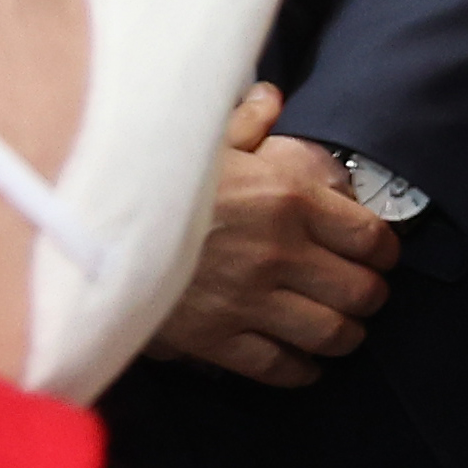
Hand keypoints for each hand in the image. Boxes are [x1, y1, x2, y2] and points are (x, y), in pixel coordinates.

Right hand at [145, 89, 391, 386]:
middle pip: (362, 291)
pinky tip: (304, 364)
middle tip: (361, 294)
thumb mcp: (202, 141)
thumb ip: (245, 123)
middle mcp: (281, 252)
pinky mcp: (216, 337)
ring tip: (341, 328)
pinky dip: (300, 370)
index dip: (383, 252)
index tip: (378, 256)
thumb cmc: (151, 178)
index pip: (371, 237)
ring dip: (345, 334)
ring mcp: (250, 299)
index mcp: (290, 199)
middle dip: (369, 295)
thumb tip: (269, 98)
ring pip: (331, 332)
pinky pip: (278, 366)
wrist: (84, 222)